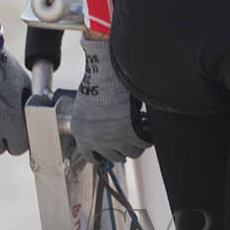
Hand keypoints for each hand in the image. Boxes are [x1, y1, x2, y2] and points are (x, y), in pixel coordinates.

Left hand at [69, 36, 149, 162]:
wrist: (106, 72)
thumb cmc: (97, 82)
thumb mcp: (87, 108)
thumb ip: (94, 123)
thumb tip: (106, 130)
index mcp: (81, 133)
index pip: (89, 155)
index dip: (100, 155)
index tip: (106, 153)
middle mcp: (96, 140)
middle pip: (113, 157)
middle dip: (121, 149)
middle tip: (127, 139)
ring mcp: (114, 140)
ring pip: (131, 153)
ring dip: (136, 145)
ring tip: (140, 134)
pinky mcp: (130, 135)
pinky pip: (144, 143)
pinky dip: (148, 138)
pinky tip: (149, 130)